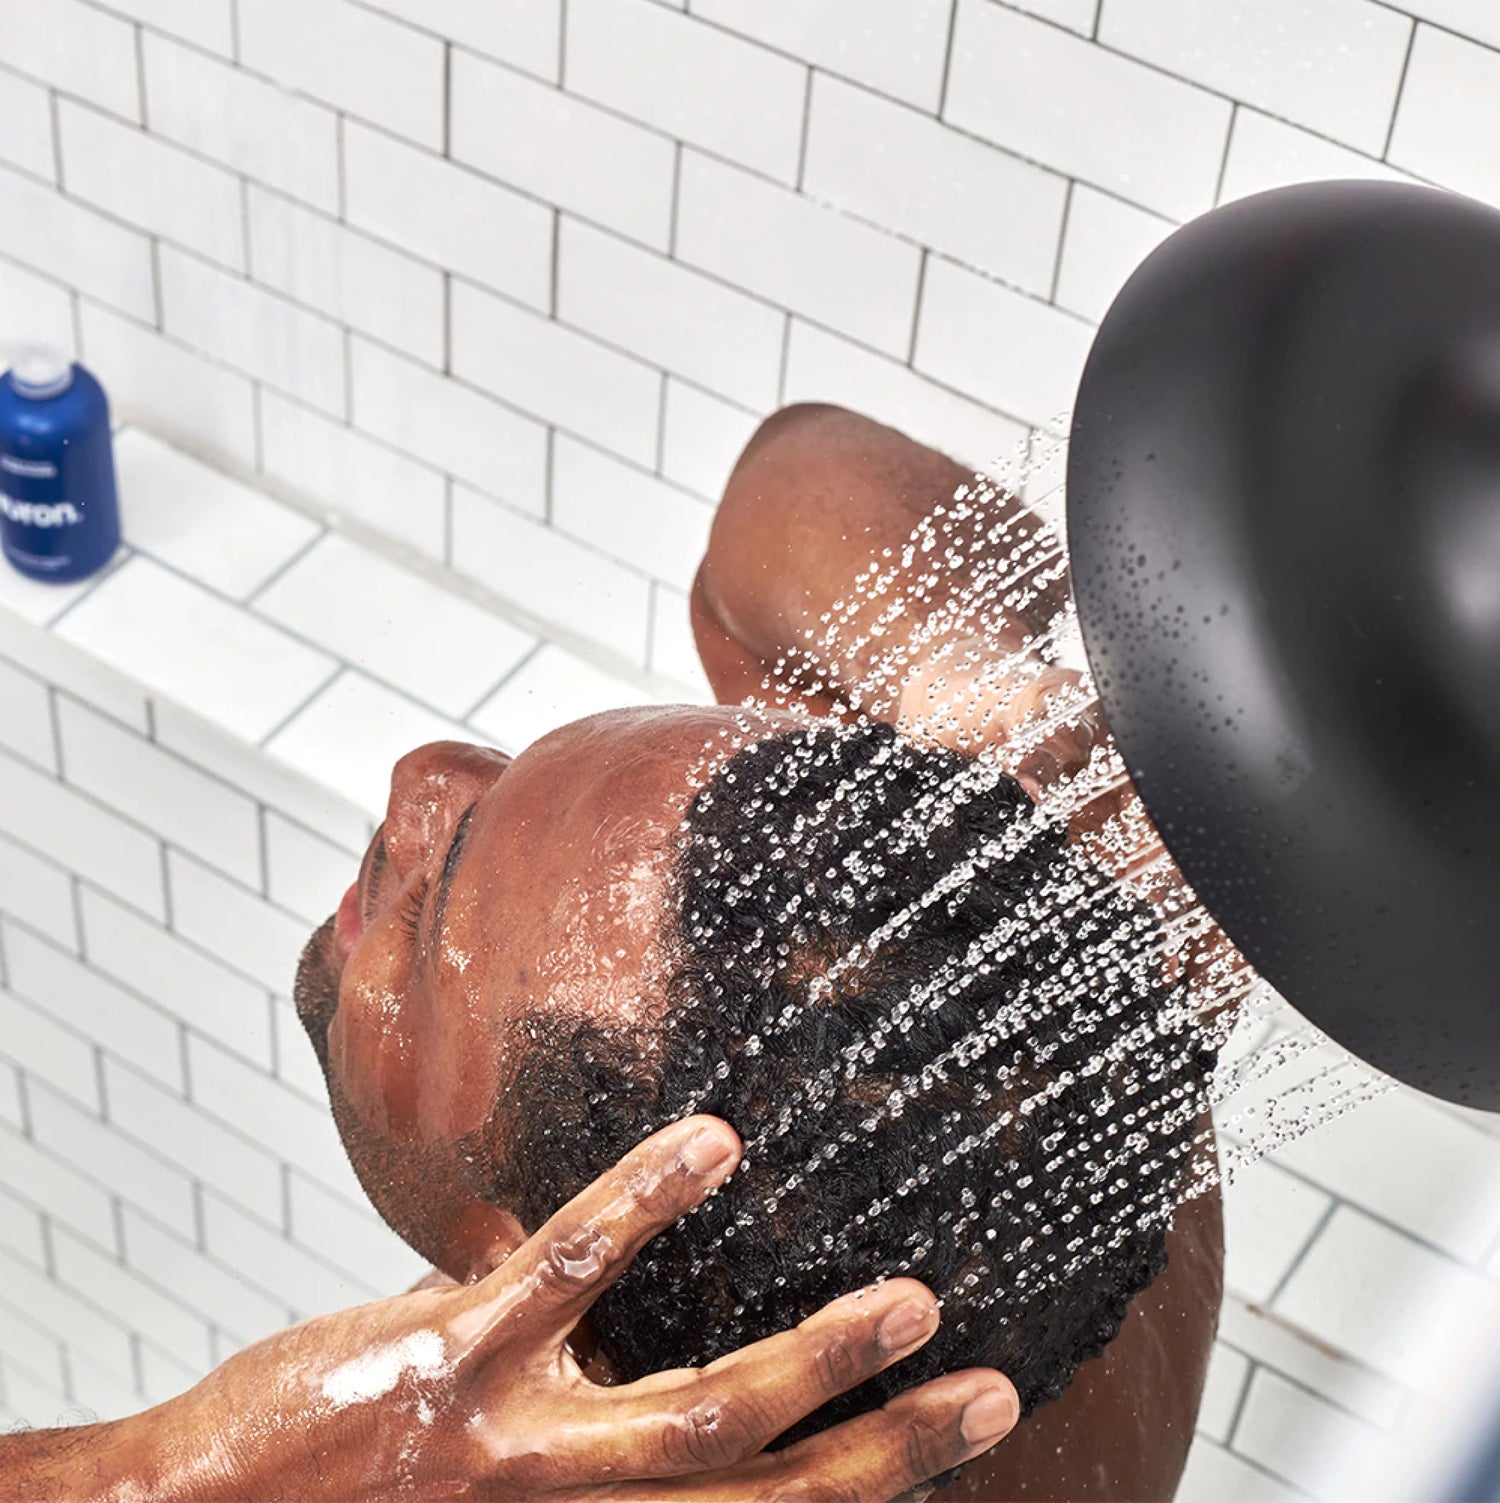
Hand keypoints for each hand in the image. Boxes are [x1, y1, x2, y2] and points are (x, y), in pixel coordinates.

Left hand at [144, 1116, 1017, 1500]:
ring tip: (910, 1301)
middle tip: (991, 1395)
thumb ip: (562, 1416)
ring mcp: (518, 1452)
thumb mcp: (485, 1491)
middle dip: (888, 1457)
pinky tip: (712, 1144)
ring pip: (694, 1417)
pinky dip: (643, 1207)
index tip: (945, 1438)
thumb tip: (617, 1313)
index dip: (859, 1491)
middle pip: (764, 1502)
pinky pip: (566, 1275)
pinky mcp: (452, 1365)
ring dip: (816, 1362)